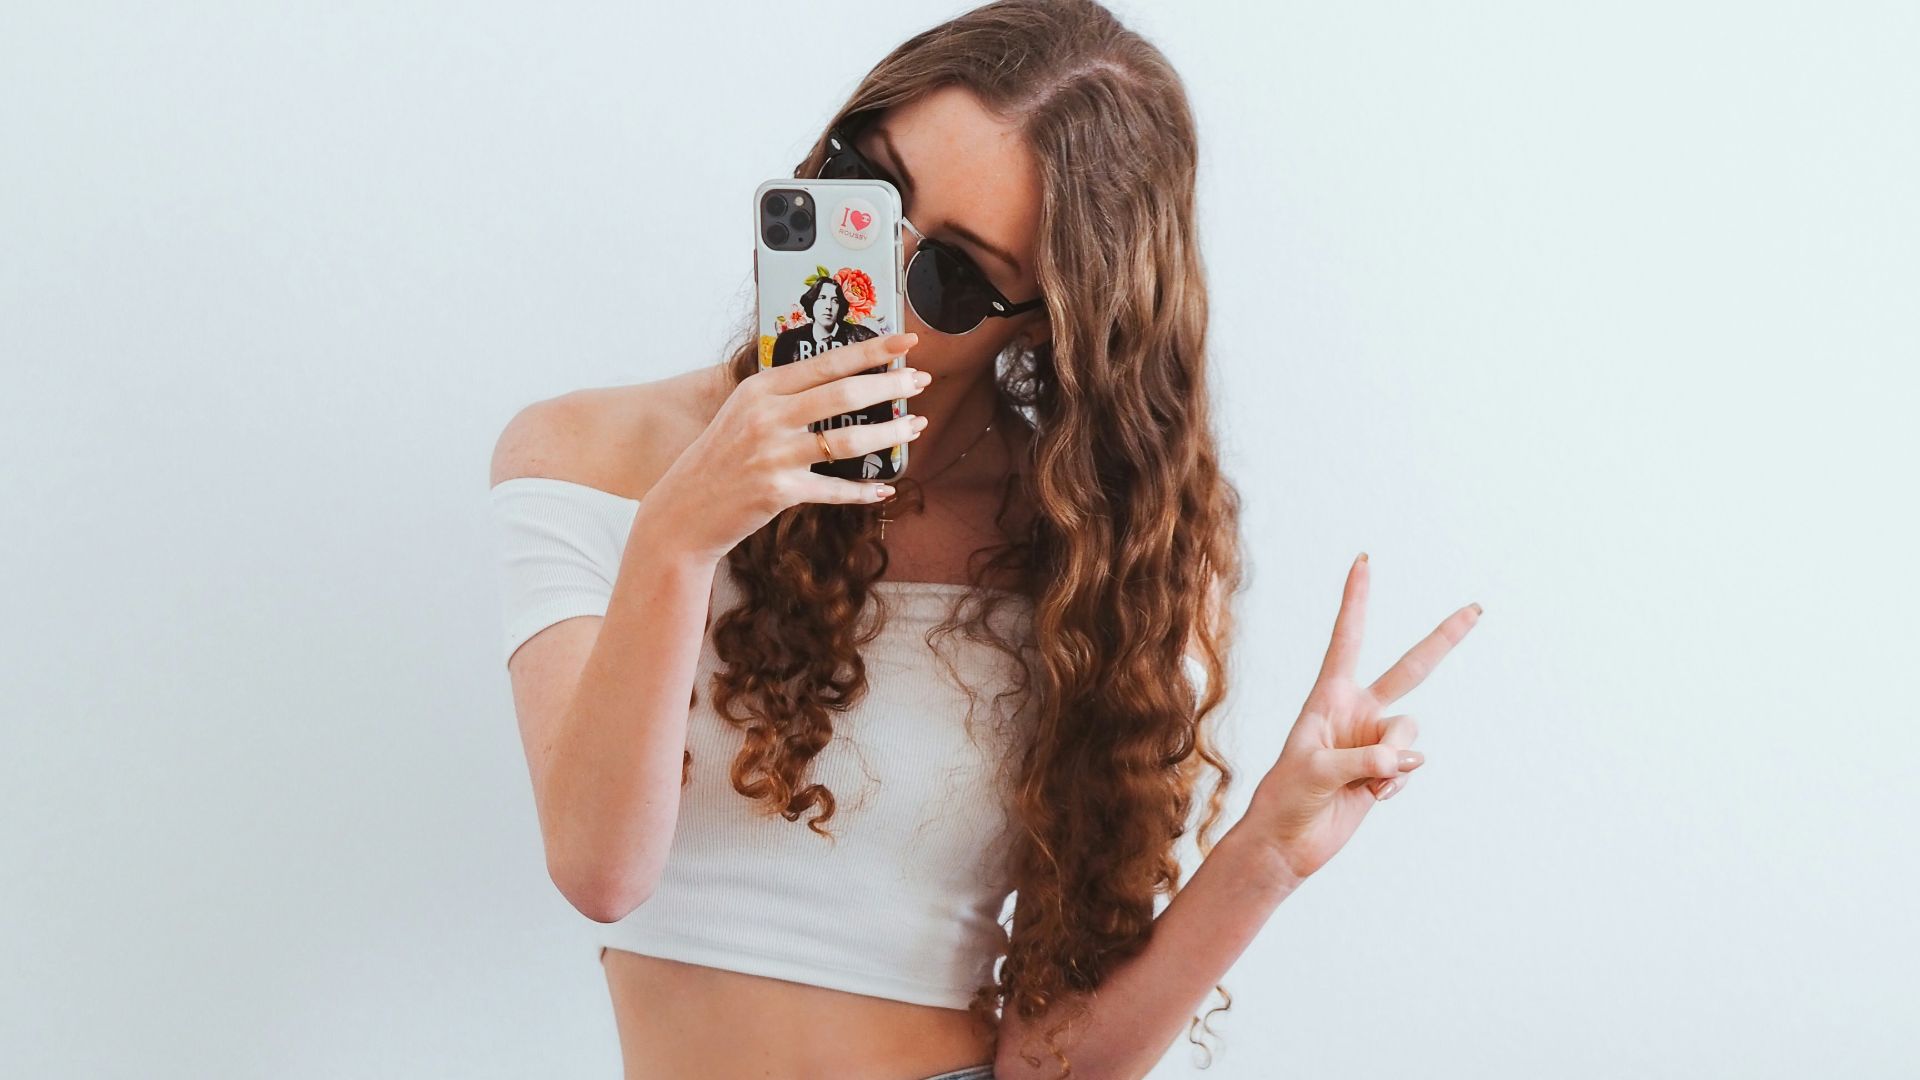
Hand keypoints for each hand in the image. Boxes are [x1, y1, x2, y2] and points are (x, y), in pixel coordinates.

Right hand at [650, 332, 930, 562]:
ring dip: (889, 434)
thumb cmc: (720, 460)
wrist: (683, 511)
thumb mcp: (744, 414)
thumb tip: (840, 381)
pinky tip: (886, 488)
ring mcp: (772, 454)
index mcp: (760, 388)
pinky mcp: (778, 491)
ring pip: (847, 440)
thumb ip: (784, 397)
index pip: (826, 361)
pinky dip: (864, 491)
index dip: (871, 350)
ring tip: (916, 427)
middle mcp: (766, 416)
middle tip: (921, 381)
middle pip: (844, 393)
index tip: (906, 342)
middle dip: (890, 385)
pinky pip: (835, 489)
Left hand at [1240, 553, 1479, 882]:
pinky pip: (1410, 768)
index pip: (1348, 639)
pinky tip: (1372, 797)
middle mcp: (1357, 711)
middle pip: (1411, 669)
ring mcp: (1374, 741)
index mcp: (1330, 696)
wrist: (1288, 842)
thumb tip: (1405, 759)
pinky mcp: (1386, 771)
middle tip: (1476, 607)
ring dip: (1395, 760)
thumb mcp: (1316, 771)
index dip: (1357, 601)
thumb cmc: (1286, 797)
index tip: (1363, 562)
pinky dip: (1396, 784)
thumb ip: (1361, 760)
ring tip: (1366, 781)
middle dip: (1444, 639)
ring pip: (1411, 735)